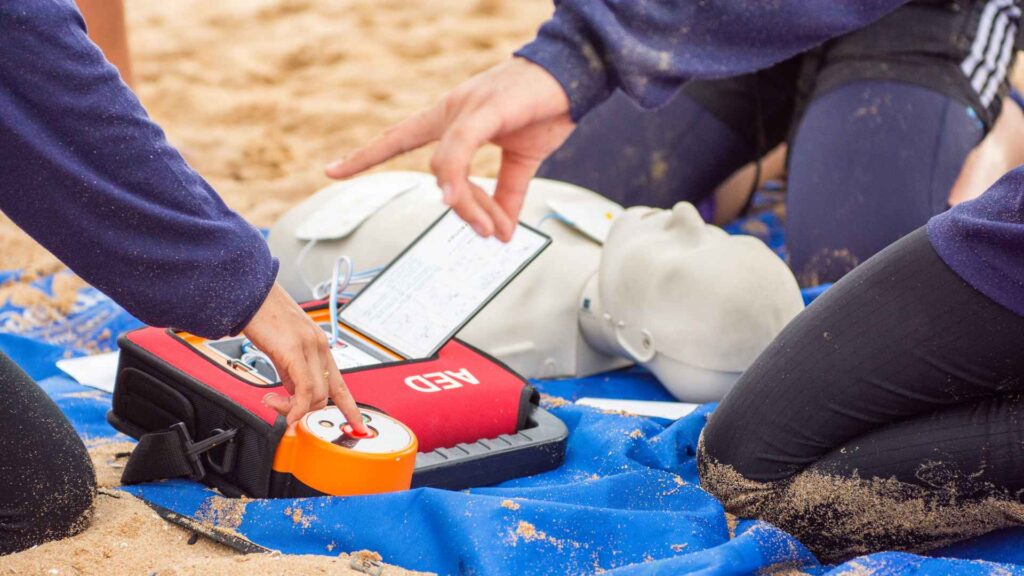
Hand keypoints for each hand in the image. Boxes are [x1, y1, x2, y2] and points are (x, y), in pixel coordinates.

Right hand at [243, 283, 366, 431]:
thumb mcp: (282, 348)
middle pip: (327, 395)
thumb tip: (292, 394)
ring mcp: (309, 347)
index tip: (358, 425)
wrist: (251, 293)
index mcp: (320, 346)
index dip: (350, 408)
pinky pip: (303, 388)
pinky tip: (287, 413)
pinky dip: (296, 407)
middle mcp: (319, 347)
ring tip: (273, 402)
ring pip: (316, 395)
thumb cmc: (263, 316)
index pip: (341, 385)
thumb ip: (291, 371)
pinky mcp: (293, 350)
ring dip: (294, 409)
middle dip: (307, 411)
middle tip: (285, 412)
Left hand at [326, 58, 574, 241]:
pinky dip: (454, 175)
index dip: (366, 155)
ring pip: (444, 167)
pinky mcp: (486, 109)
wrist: (578, 73)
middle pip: (433, 170)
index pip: (400, 138)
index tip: (332, 170)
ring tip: (493, 228)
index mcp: (456, 120)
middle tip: (487, 232)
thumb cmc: (547, 107)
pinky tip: (451, 197)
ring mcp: (466, 108)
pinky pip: (459, 147)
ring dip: (466, 204)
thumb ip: (507, 194)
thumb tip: (502, 231)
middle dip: (457, 208)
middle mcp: (452, 112)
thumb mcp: (523, 160)